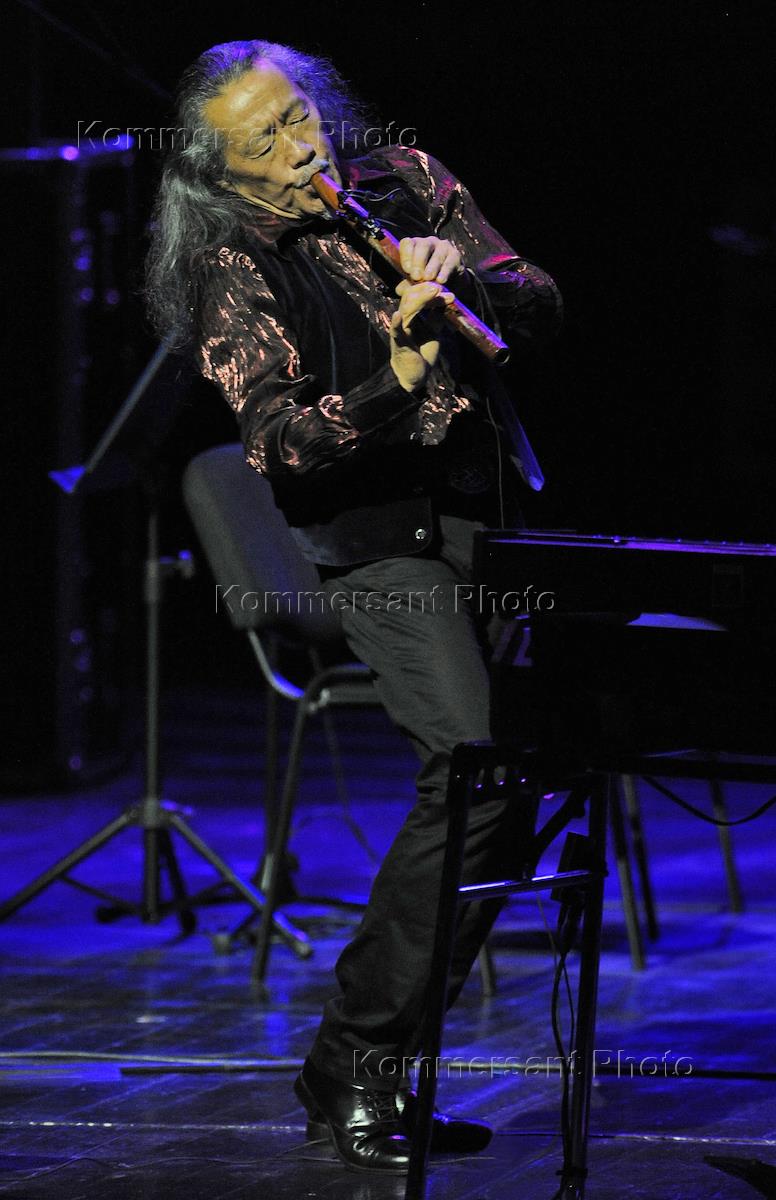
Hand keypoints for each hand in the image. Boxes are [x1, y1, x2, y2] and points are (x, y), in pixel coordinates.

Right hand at [389, 278, 454, 392]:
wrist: (417, 374)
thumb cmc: (422, 352)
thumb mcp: (433, 331)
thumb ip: (436, 316)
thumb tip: (446, 300)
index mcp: (411, 316)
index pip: (416, 295)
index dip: (429, 290)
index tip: (446, 291)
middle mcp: (403, 320)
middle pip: (410, 297)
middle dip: (426, 290)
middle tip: (440, 287)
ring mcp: (400, 330)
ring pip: (406, 309)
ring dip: (421, 299)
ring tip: (434, 292)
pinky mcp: (399, 343)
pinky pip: (396, 331)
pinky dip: (396, 323)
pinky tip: (397, 315)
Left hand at [398, 236, 462, 283]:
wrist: (450, 285)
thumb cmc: (427, 282)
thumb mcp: (414, 284)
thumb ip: (406, 285)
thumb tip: (399, 290)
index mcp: (414, 246)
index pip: (407, 243)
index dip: (406, 255)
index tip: (407, 270)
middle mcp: (428, 243)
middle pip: (422, 246)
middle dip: (418, 261)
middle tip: (416, 276)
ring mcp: (443, 247)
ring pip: (437, 255)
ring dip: (432, 267)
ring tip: (428, 278)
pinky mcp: (455, 255)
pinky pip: (449, 262)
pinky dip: (445, 272)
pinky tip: (441, 280)